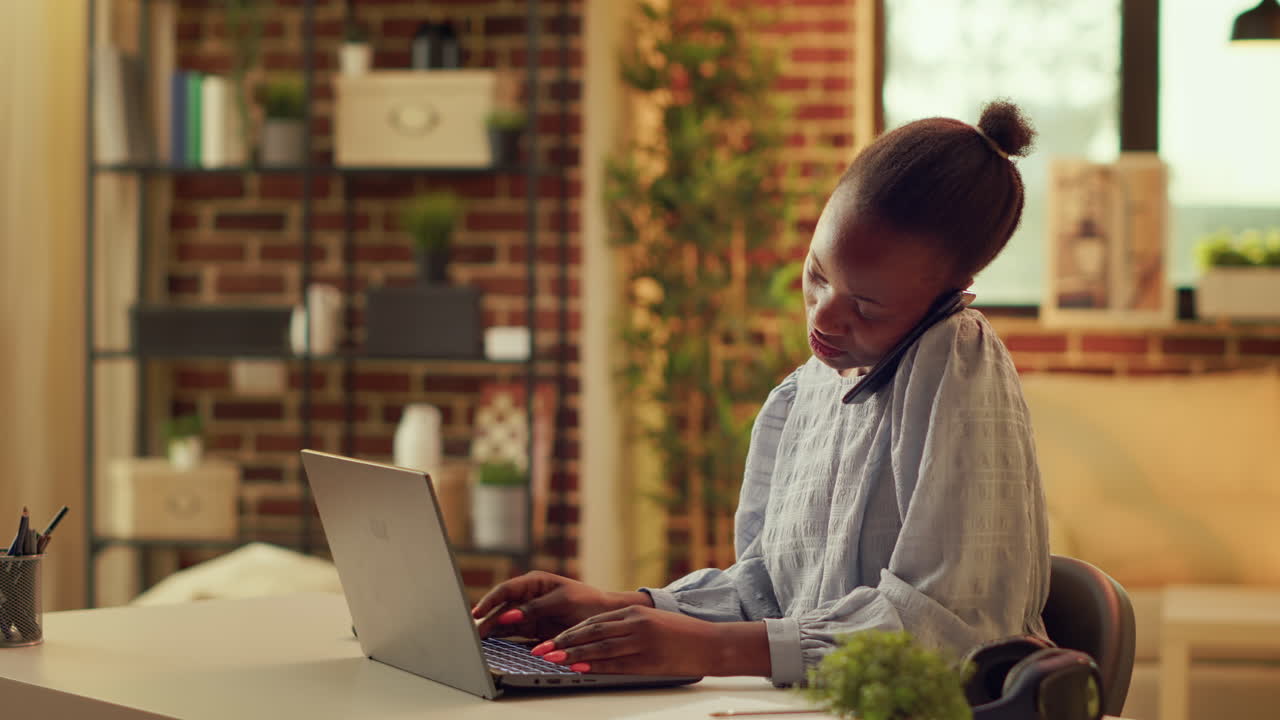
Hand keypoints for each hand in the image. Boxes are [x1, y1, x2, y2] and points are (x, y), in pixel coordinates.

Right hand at [470, 570, 651, 638]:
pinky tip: (492, 645)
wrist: (607, 617)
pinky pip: (514, 634)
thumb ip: (534, 608)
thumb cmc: (588, 602)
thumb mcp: (562, 601)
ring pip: (505, 622)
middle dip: (487, 618)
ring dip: (492, 630)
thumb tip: (508, 615)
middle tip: (472, 632)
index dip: (489, 600)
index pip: (506, 590)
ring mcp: (530, 613)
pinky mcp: (534, 629)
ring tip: (477, 641)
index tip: (477, 612)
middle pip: (502, 607)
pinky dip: (503, 639)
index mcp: (535, 581)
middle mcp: (529, 596)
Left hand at [529, 606, 769, 676]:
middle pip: (591, 632)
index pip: (593, 621)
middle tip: (541, 650)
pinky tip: (580, 669)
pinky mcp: (649, 659)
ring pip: (600, 648)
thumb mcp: (651, 622)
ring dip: (573, 655)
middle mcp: (635, 624)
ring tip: (553, 660)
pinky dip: (595, 666)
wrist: (712, 643)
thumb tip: (596, 638)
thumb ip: (626, 626)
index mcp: (634, 612)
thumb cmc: (681, 635)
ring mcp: (642, 641)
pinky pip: (616, 664)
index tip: (550, 640)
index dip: (569, 632)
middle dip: (563, 642)